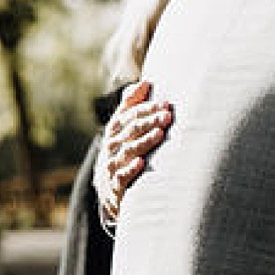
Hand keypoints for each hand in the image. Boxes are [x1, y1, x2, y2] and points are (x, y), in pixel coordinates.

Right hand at [96, 79, 170, 224]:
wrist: (108, 192)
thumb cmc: (121, 153)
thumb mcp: (122, 130)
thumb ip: (131, 105)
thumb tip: (145, 82)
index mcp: (113, 132)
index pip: (127, 116)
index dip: (145, 108)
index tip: (164, 104)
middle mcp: (110, 147)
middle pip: (130, 131)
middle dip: (149, 122)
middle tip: (167, 116)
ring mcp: (111, 166)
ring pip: (127, 151)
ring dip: (144, 142)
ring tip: (160, 134)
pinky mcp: (114, 185)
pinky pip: (120, 177)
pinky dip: (130, 169)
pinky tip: (141, 163)